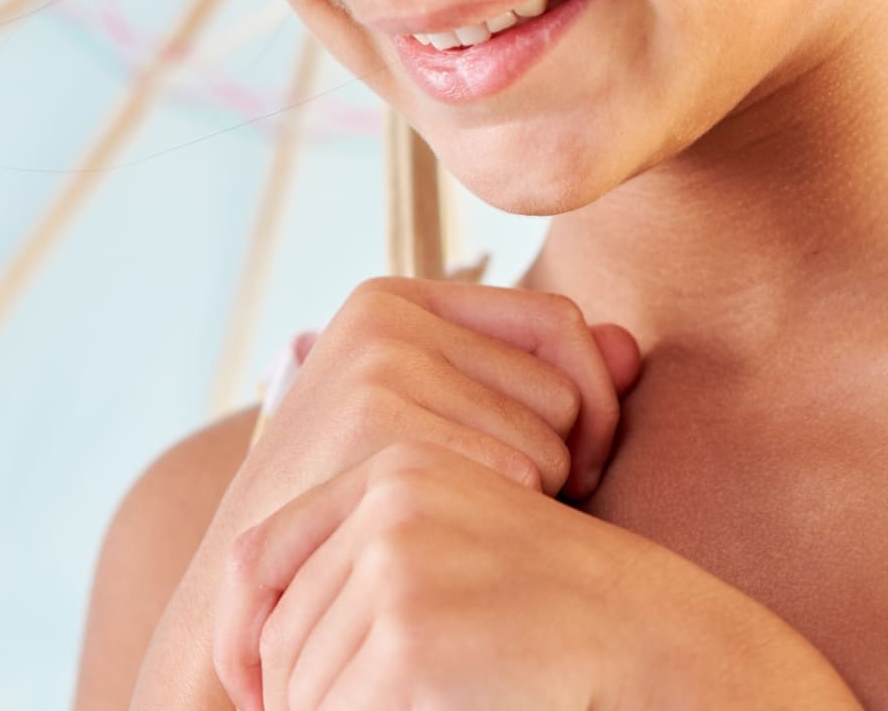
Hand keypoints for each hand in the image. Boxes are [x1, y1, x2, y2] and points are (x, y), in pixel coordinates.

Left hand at [212, 440, 863, 710]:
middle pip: (279, 633)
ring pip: (304, 685)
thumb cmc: (551, 609)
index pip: (256, 556)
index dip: (242, 636)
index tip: (254, 692)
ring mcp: (401, 559)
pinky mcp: (415, 634)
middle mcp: (389, 496)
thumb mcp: (451, 551)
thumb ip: (367, 566)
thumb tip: (255, 655)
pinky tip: (443, 709)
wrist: (654, 641)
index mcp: (392, 464)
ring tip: (416, 703)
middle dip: (295, 701)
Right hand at [213, 276, 642, 551]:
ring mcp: (380, 365)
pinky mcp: (381, 425)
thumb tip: (634, 348)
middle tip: (508, 506)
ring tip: (463, 522)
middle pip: (564, 380)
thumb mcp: (441, 423)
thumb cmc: (358, 505)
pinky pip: (519, 474)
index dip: (593, 395)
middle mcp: (388, 316)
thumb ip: (537, 377)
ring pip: (551, 436)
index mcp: (397, 300)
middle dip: (565, 456)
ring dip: (533, 497)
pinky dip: (507, 522)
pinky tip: (455, 544)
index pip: (558, 319)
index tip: (583, 462)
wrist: (252, 587)